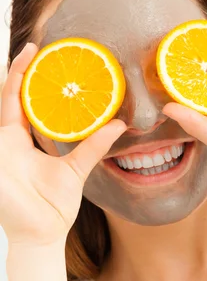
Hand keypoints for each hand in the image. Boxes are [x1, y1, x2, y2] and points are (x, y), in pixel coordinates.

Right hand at [0, 43, 125, 245]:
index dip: (27, 78)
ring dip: (7, 84)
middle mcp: (7, 142)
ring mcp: (0, 151)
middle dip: (17, 72)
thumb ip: (93, 146)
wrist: (41, 234)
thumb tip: (120, 124)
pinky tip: (6, 87)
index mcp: (22, 141)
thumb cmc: (53, 206)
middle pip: (9, 99)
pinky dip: (4, 108)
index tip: (39, 53)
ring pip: (0, 110)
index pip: (22, 102)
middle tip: (33, 47)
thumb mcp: (76, 169)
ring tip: (19, 57)